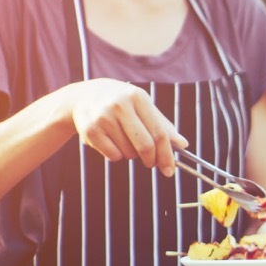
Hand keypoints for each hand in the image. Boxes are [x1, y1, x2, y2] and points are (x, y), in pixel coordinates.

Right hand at [66, 79, 186, 175]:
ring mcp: (103, 117)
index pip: (159, 132)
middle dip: (152, 160)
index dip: (167, 154)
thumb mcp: (142, 105)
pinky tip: (110, 141)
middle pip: (145, 145)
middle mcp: (120, 105)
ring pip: (128, 152)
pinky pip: (113, 155)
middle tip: (151, 163)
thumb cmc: (120, 103)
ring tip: (124, 139)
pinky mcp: (89, 130)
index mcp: (137, 97)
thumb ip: (162, 125)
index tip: (170, 169)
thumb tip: (183, 144)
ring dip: (131, 154)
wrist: (82, 96)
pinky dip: (116, 155)